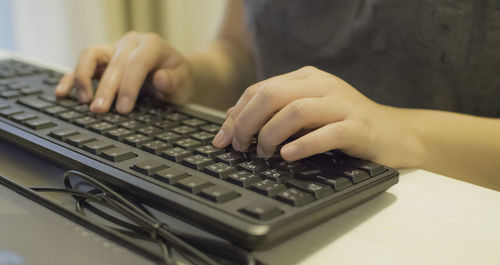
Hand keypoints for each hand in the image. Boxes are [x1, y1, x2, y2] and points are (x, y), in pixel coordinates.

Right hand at [55, 31, 193, 113]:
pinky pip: (82, 65)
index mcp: (151, 45)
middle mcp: (130, 43)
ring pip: (90, 56)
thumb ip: (173, 80)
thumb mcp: (183, 81)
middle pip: (113, 63)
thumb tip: (160, 79)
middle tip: (100, 111)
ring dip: (84, 79)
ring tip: (84, 102)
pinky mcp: (102, 60)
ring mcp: (113, 49)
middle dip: (105, 89)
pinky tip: (63, 93)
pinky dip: (71, 78)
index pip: (136, 63)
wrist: (175, 74)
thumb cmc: (179, 78)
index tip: (124, 109)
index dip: (128, 86)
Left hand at [212, 66, 410, 167]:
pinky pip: (326, 134)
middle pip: (272, 96)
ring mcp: (341, 105)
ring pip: (295, 111)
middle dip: (247, 123)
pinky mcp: (356, 127)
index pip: (260, 89)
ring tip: (264, 154)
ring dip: (271, 135)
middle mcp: (322, 86)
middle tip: (240, 146)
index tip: (223, 139)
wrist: (393, 133)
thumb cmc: (344, 124)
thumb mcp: (306, 112)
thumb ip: (273, 111)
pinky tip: (288, 156)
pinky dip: (302, 146)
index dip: (237, 114)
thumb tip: (232, 117)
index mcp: (306, 78)